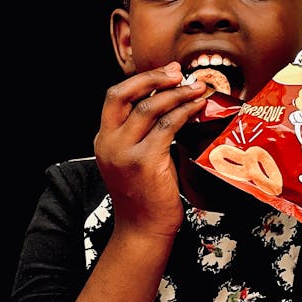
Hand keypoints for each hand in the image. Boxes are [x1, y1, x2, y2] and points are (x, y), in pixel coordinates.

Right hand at [93, 63, 206, 236]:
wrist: (143, 228)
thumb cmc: (146, 195)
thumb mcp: (135, 158)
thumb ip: (142, 132)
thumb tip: (170, 100)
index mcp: (104, 140)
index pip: (115, 98)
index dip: (141, 80)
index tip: (167, 73)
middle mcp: (108, 143)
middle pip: (122, 94)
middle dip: (152, 78)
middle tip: (178, 73)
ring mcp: (124, 152)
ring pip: (148, 107)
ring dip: (176, 93)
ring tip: (196, 88)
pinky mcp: (144, 162)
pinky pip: (166, 126)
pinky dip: (184, 112)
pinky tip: (197, 107)